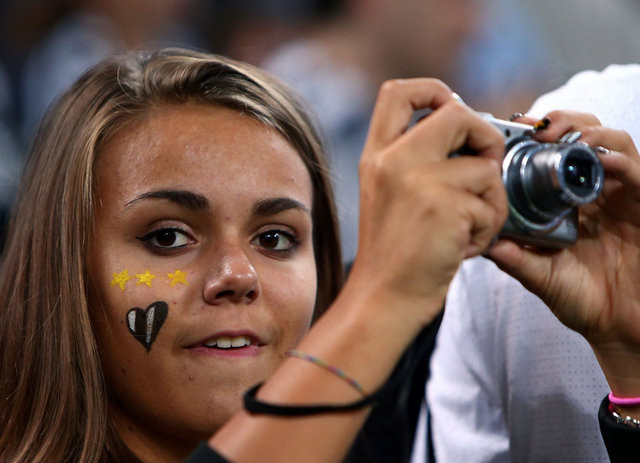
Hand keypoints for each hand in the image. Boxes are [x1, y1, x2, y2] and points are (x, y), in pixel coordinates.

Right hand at [346, 79, 507, 329]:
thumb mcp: (385, 194)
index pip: (398, 92)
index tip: (452, 109)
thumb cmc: (393, 252)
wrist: (383, 298)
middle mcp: (393, 161)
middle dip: (486, 137)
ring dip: (490, 202)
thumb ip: (413, 160)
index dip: (434, 91)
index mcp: (377, 155)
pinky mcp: (444, 209)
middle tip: (483, 170)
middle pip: (458, 113)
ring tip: (467, 228)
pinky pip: (491, 205)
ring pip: (485, 167)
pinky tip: (462, 246)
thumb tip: (468, 133)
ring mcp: (418, 183)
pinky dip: (486, 229)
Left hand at [490, 110, 639, 394]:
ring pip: (611, 142)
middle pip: (582, 136)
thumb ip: (516, 259)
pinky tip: (598, 158)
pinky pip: (636, 169)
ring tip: (563, 136)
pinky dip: (618, 158)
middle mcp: (593, 192)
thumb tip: (485, 241)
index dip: (535, 136)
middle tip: (537, 127)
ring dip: (588, 131)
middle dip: (561, 122)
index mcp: (566, 202)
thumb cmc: (581, 300)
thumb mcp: (540, 277)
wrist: (620, 327)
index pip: (553, 153)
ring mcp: (621, 195)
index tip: (510, 129)